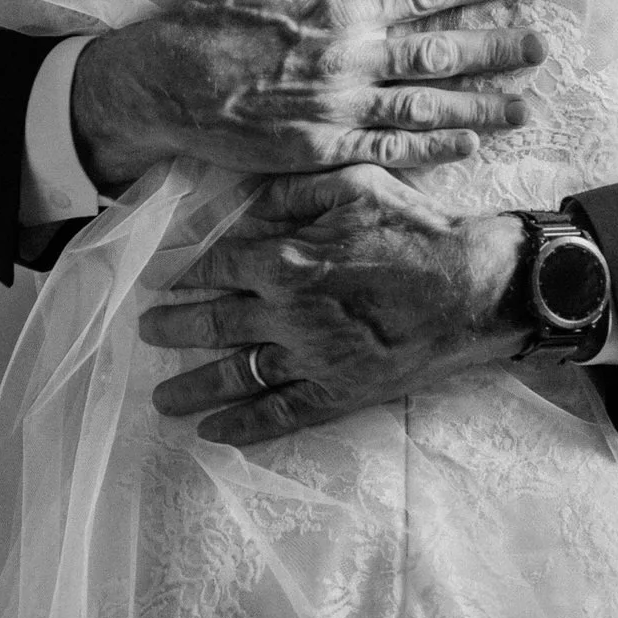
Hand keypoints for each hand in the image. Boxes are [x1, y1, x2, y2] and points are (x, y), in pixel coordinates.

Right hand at [71, 0, 546, 190]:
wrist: (164, 85)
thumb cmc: (211, 17)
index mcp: (341, 6)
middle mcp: (349, 56)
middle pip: (440, 50)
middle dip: (497, 47)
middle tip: (544, 45)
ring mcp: (339, 106)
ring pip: (426, 105)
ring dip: (482, 104)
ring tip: (528, 105)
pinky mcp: (322, 147)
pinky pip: (389, 149)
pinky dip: (433, 146)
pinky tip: (470, 143)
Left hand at [140, 166, 529, 444]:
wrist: (472, 285)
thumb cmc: (416, 228)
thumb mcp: (354, 183)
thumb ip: (293, 191)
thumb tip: (243, 203)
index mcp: (286, 262)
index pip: (217, 267)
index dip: (183, 272)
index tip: (157, 278)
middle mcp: (287, 315)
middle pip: (212, 326)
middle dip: (172, 329)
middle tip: (144, 332)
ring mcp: (311, 359)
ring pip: (236, 376)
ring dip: (192, 387)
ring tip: (160, 397)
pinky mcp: (338, 391)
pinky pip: (280, 414)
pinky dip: (243, 426)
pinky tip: (212, 433)